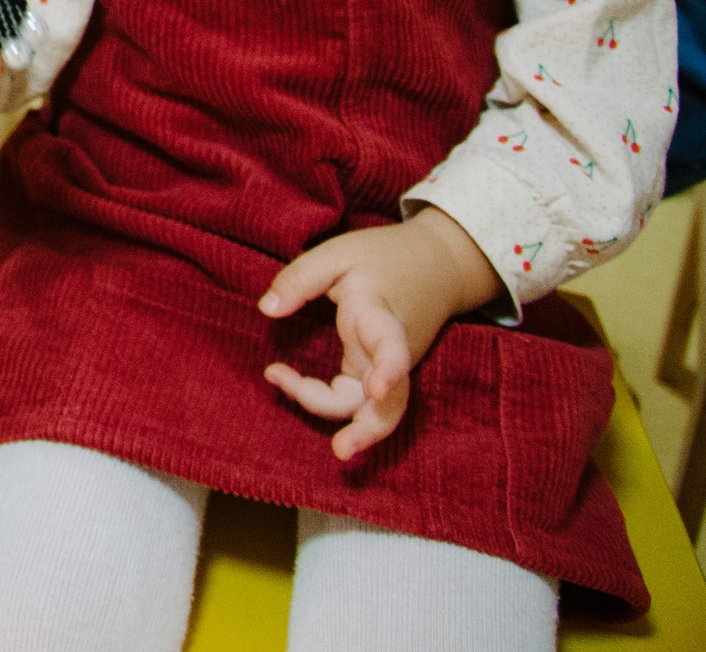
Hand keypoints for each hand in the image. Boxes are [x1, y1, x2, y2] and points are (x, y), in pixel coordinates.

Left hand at [259, 207, 500, 461]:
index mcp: (383, 317)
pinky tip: (289, 382)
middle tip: (340, 451)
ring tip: (286, 391)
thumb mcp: (338, 254)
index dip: (390, 370)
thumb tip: (267, 310)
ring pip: (374, 409)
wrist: (438, 263)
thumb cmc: (384, 255)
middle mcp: (393, 351)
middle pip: (389, 403)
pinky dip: (328, 402)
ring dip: (339, 419)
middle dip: (369, 430)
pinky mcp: (379, 369)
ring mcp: (390, 365)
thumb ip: (300, 279)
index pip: (393, 348)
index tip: (378, 387)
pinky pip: (359, 399)